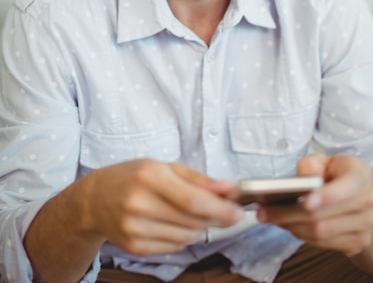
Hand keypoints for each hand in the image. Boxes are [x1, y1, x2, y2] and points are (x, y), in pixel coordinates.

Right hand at [82, 159, 242, 255]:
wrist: (95, 198)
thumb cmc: (134, 176)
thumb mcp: (165, 167)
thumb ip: (199, 179)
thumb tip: (229, 188)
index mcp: (150, 176)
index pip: (193, 200)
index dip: (220, 209)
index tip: (238, 212)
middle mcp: (140, 204)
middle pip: (192, 220)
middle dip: (214, 217)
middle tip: (222, 210)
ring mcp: (135, 228)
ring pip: (186, 236)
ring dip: (199, 227)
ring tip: (190, 213)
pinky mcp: (134, 247)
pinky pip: (174, 247)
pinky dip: (183, 236)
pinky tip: (173, 222)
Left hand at [256, 153, 372, 255]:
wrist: (362, 198)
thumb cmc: (337, 174)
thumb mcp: (324, 160)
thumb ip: (311, 164)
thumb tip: (304, 179)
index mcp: (360, 174)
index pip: (345, 187)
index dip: (326, 196)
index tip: (305, 201)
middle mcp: (369, 199)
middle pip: (324, 214)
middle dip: (289, 214)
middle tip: (264, 211)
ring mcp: (367, 224)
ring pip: (321, 231)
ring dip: (291, 226)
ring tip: (270, 217)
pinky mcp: (360, 242)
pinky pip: (324, 243)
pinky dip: (302, 235)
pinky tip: (288, 225)